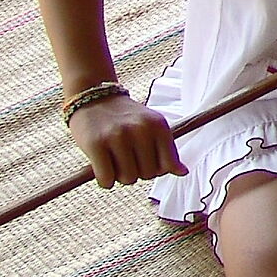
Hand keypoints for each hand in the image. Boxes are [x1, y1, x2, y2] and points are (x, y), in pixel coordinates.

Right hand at [69, 94, 183, 186]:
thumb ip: (167, 149)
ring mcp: (117, 137)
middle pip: (148, 175)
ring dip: (121, 176)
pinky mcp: (96, 145)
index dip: (157, 169)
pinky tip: (102, 167)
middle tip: (128, 158)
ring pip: (128, 179)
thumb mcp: (152, 125)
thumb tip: (183, 172)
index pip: (167, 165)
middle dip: (138, 172)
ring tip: (115, 160)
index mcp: (158, 125)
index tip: (147, 161)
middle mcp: (140, 130)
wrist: (93, 97)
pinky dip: (105, 180)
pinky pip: (107, 179)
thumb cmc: (126, 117)